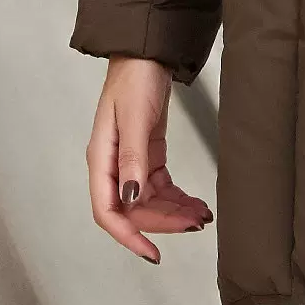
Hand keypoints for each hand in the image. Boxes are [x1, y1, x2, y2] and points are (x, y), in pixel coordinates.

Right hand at [86, 56, 213, 263]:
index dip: (128, 236)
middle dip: (163, 222)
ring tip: (202, 215)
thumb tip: (131, 199)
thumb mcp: (135, 118)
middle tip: (195, 224)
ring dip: (174, 212)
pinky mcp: (147, 154)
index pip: (107, 211)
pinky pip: (160, 187)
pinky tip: (195, 203)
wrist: (146, 51)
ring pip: (150, 202)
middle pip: (134, 210)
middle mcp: (113, 165)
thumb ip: (133, 160)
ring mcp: (130, 161)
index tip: (152, 253)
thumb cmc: (134, 77)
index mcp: (101, 159)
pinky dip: (177, 198)